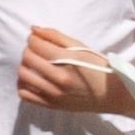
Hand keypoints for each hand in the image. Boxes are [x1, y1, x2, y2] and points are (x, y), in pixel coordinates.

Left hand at [18, 26, 134, 116]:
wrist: (111, 94)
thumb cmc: (98, 68)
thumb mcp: (81, 47)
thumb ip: (56, 36)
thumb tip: (33, 29)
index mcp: (67, 61)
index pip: (36, 44)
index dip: (33, 38)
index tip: (37, 39)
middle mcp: (59, 79)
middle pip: (27, 58)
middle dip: (28, 50)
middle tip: (36, 50)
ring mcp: (53, 94)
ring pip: (23, 76)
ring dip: (24, 66)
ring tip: (34, 64)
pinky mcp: (51, 106)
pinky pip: (24, 95)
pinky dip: (23, 85)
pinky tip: (32, 79)